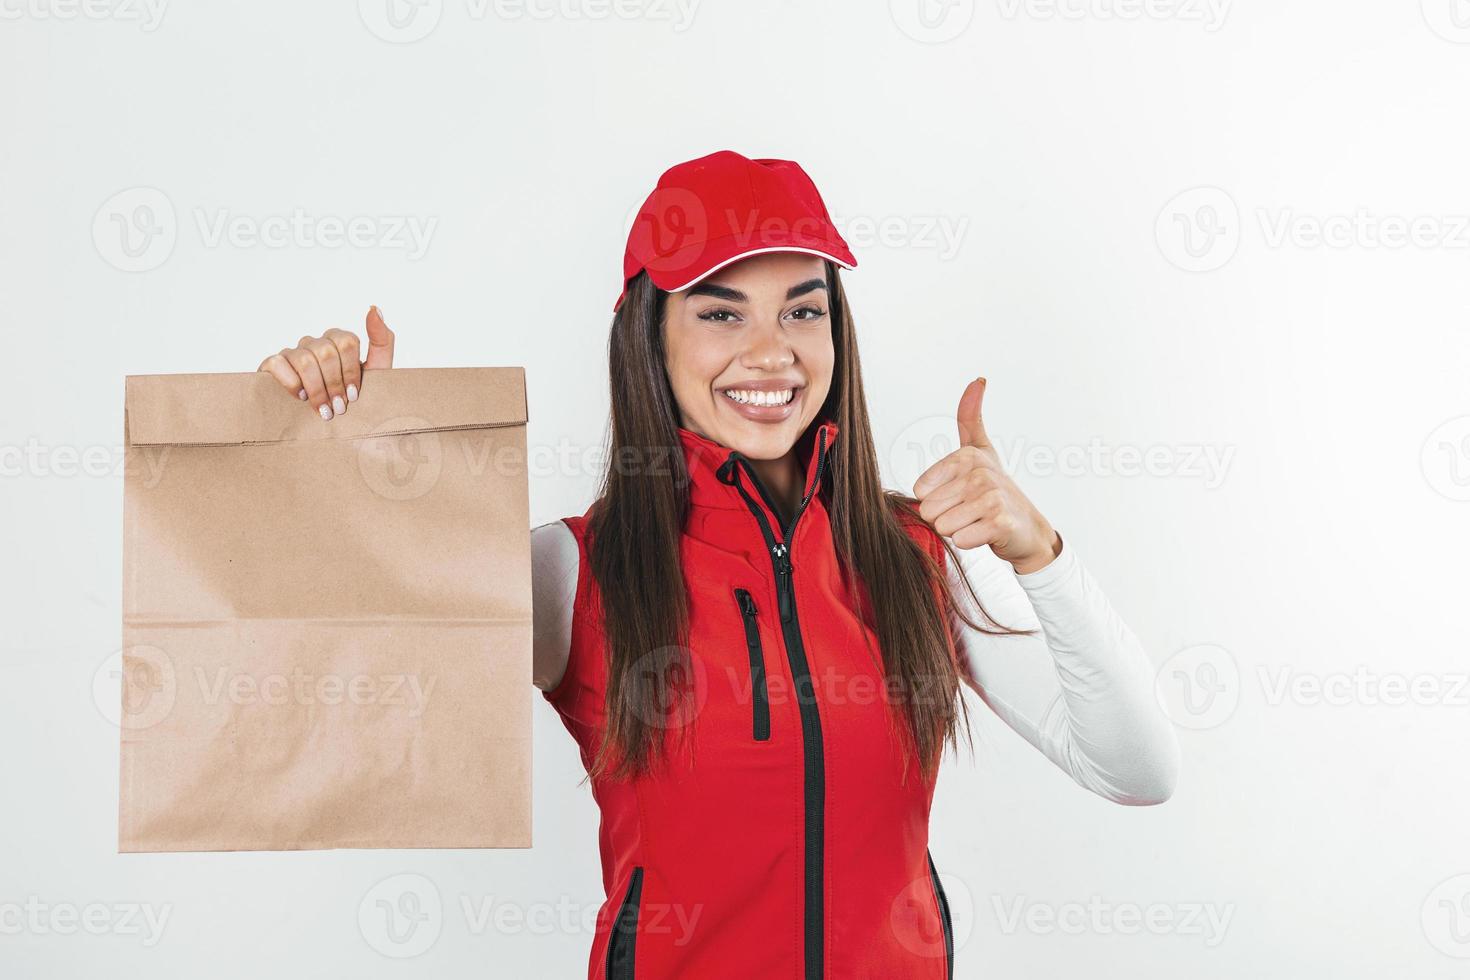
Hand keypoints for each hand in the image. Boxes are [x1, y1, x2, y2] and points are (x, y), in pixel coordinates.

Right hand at [256, 306, 394, 420]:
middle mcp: (315, 343)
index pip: (346, 341)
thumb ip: (382, 341)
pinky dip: (291, 383)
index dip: (351, 371)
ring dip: (316, 388)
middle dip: (334, 384)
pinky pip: (278, 363)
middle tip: (338, 408)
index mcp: (338, 341)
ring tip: (322, 410)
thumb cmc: (352, 400)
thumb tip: (374, 308)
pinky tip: (300, 397)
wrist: (327, 428)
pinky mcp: (272, 365)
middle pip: (326, 351)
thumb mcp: (376, 373)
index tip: (354, 396)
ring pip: (304, 358)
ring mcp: (292, 352)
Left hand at [912, 377, 1060, 574]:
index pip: (921, 491)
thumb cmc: (996, 492)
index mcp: (967, 456)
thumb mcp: (981, 451)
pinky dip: (969, 542)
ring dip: (958, 530)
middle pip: (929, 510)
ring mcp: (991, 496)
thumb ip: (971, 418)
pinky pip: (960, 539)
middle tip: (969, 512)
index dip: (936, 501)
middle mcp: (980, 472)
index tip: (960, 496)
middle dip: (946, 517)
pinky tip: (986, 534)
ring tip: (978, 521)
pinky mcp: (1000, 522)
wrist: (1027, 529)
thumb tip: (978, 380)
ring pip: (943, 525)